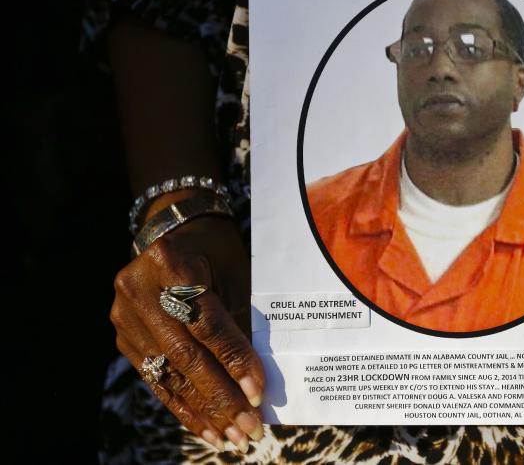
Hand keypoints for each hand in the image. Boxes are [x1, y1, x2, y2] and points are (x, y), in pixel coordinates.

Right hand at [110, 200, 264, 452]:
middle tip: (247, 428)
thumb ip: (242, 318)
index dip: (233, 360)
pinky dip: (181, 404)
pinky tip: (204, 426)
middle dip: (219, 396)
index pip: (206, 322)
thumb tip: (259, 377)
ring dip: (201, 409)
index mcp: (171, 262)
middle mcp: (139, 289)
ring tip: (230, 435)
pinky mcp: (122, 336)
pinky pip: (155, 377)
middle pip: (184, 354)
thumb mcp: (236, 271)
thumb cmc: (216, 249)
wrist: (173, 228)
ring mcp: (124, 315)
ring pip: (167, 372)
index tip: (258, 391)